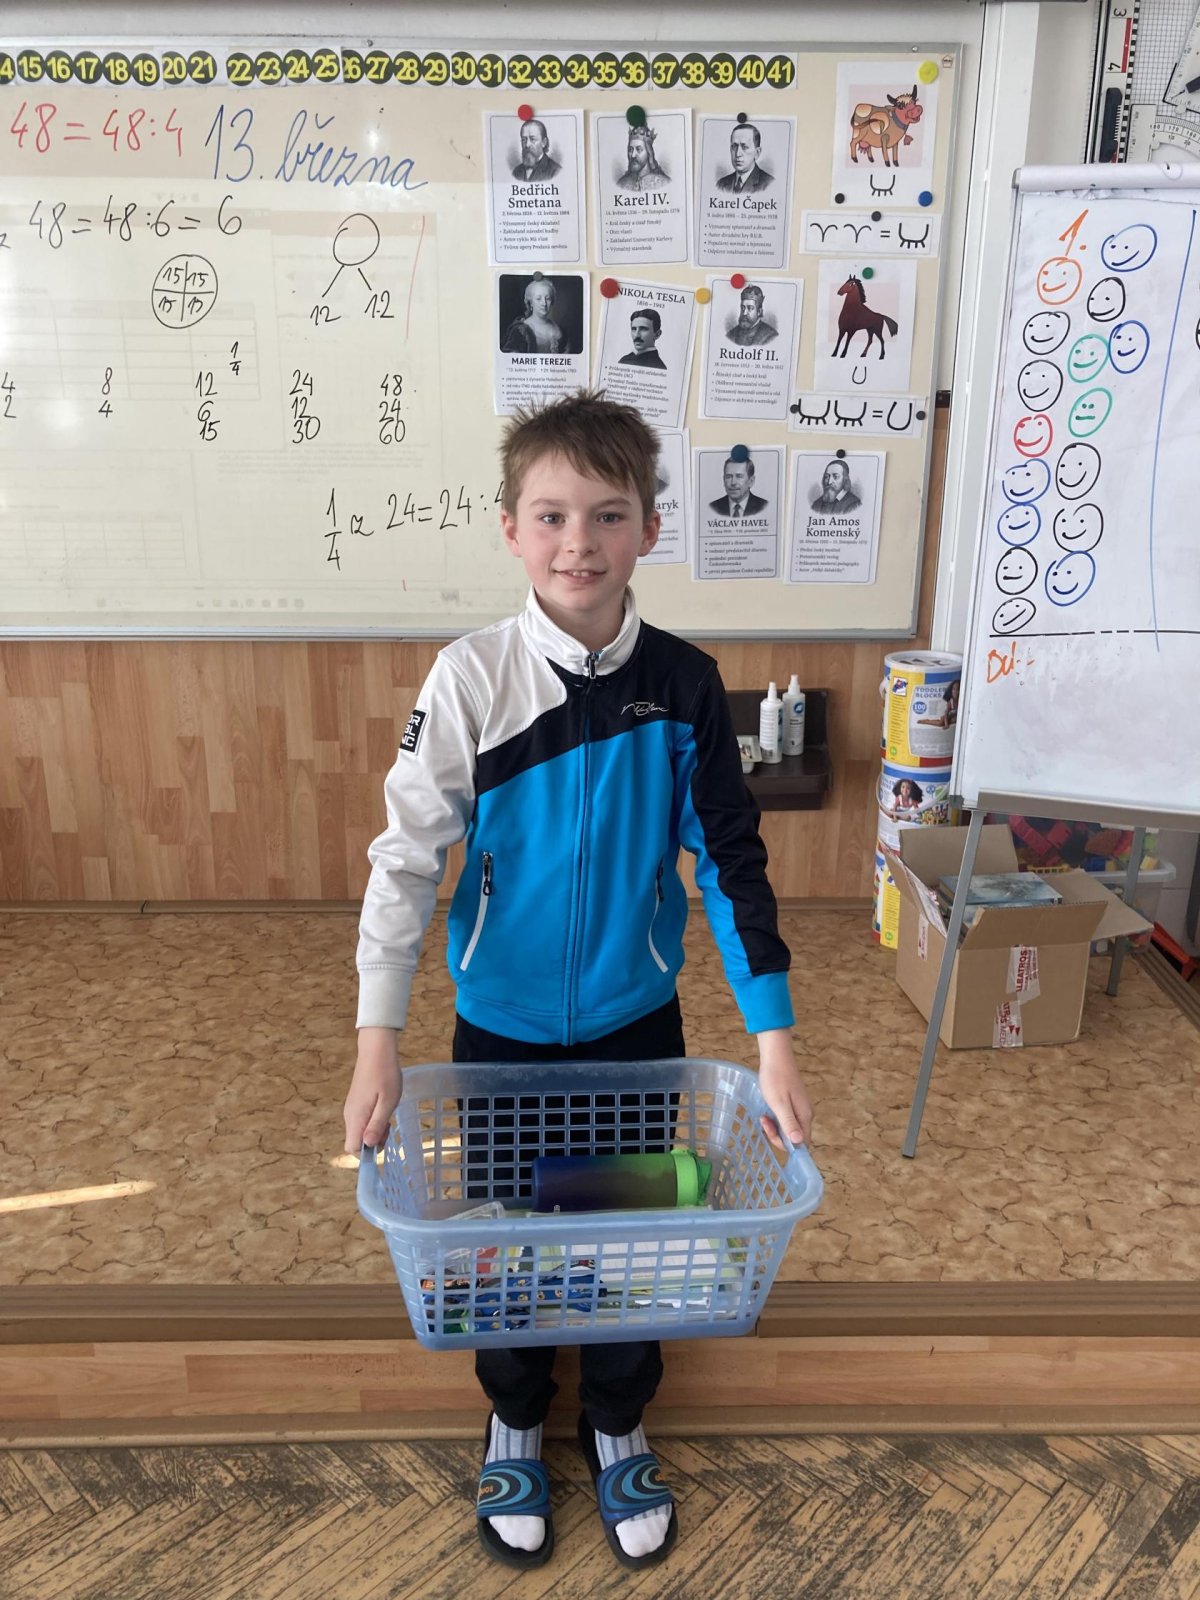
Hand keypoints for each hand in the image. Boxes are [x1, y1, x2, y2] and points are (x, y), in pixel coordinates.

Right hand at [344, 1027, 401, 1153]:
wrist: (376, 1050)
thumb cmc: (385, 1074)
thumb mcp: (387, 1102)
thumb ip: (377, 1125)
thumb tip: (369, 1146)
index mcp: (356, 1117)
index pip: (352, 1149)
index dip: (367, 1153)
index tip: (383, 1141)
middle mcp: (349, 1115)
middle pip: (356, 1141)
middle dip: (373, 1142)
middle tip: (389, 1127)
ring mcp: (352, 1108)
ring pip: (360, 1131)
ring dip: (374, 1130)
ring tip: (388, 1116)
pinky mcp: (356, 1102)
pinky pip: (361, 1120)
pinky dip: (372, 1121)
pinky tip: (384, 1109)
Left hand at [755, 1028, 813, 1154]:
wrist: (776, 1056)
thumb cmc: (776, 1078)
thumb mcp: (779, 1104)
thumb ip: (789, 1124)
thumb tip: (799, 1143)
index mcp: (805, 1116)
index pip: (801, 1143)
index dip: (785, 1144)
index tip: (770, 1132)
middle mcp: (806, 1114)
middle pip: (795, 1136)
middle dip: (777, 1134)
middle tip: (764, 1121)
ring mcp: (800, 1108)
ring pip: (789, 1128)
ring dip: (775, 1126)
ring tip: (763, 1115)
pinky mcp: (793, 1102)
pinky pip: (786, 1118)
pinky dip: (775, 1118)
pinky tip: (767, 1111)